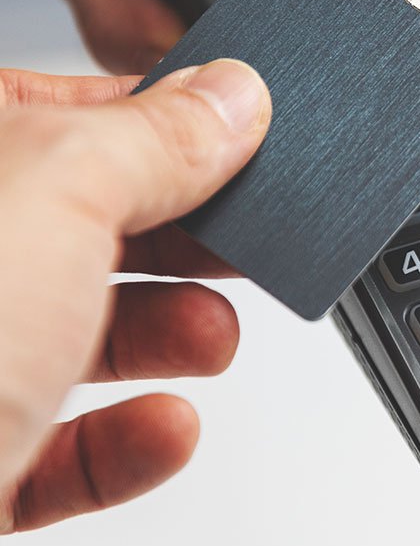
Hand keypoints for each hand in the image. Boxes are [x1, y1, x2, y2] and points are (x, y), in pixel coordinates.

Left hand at [0, 60, 270, 531]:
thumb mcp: (53, 195)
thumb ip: (153, 139)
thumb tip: (228, 99)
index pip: (54, 114)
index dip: (157, 124)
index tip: (241, 146)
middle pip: (69, 228)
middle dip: (174, 240)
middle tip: (243, 247)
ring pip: (62, 337)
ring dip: (162, 338)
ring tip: (212, 339)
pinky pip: (50, 446)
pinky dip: (123, 441)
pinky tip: (165, 428)